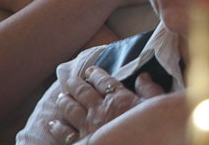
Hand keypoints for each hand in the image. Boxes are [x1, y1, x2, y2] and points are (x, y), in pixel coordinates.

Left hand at [49, 66, 163, 140]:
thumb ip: (149, 89)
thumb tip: (143, 76)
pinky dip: (58, 128)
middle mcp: (101, 109)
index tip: (90, 70)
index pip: (104, 82)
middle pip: (84, 93)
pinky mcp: (83, 141)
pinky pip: (66, 134)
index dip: (96, 75)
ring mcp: (89, 126)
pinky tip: (52, 124)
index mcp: (119, 98)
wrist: (141, 140)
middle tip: (70, 80)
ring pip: (72, 110)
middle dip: (75, 85)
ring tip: (60, 97)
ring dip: (65, 102)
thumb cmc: (152, 124)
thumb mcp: (156, 104)